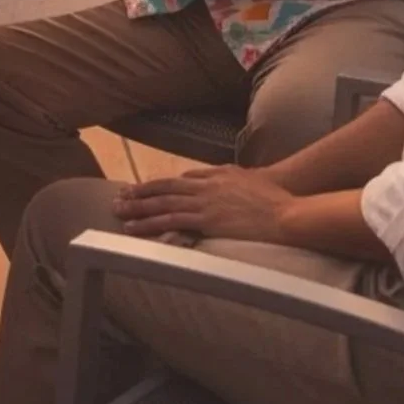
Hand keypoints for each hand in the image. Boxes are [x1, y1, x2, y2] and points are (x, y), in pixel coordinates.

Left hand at [114, 166, 293, 242]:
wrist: (285, 211)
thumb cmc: (272, 196)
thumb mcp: (244, 178)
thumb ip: (223, 176)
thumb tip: (210, 177)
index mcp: (213, 175)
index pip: (177, 179)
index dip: (157, 184)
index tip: (140, 188)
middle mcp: (203, 186)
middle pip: (163, 187)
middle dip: (140, 192)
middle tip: (119, 196)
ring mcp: (203, 202)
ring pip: (162, 203)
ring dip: (138, 207)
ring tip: (119, 211)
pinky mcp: (205, 220)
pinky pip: (171, 221)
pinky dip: (150, 223)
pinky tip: (135, 227)